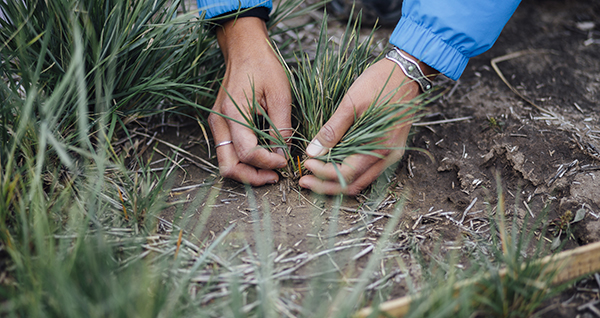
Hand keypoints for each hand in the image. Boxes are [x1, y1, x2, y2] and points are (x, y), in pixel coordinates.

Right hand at [208, 17, 291, 185]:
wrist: (244, 48)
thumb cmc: (263, 65)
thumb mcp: (280, 94)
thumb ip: (281, 127)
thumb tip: (284, 153)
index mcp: (233, 113)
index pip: (247, 152)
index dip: (267, 162)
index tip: (285, 161)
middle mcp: (219, 122)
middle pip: (229, 166)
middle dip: (253, 177)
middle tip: (275, 176)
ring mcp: (217, 125)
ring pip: (226, 163)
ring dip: (247, 173)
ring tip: (270, 171)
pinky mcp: (221, 125)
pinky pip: (228, 152)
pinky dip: (244, 162)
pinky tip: (263, 159)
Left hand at [299, 54, 435, 194]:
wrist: (408, 71)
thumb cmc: (381, 83)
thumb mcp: (352, 103)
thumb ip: (333, 130)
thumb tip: (313, 151)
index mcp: (380, 147)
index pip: (346, 173)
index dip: (323, 174)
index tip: (306, 164)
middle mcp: (388, 157)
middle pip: (353, 185)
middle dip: (326, 186)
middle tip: (304, 180)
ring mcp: (390, 155)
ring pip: (360, 181)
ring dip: (336, 182)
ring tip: (314, 176)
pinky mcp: (388, 149)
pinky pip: (366, 170)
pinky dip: (347, 173)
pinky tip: (332, 165)